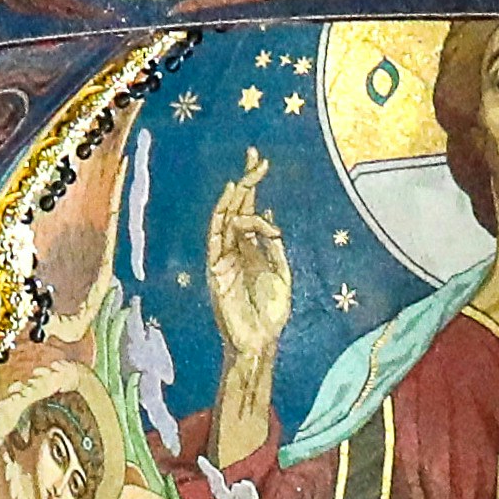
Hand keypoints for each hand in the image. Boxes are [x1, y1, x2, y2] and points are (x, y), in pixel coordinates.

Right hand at [201, 166, 289, 412]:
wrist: (259, 341)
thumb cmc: (271, 314)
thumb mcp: (282, 274)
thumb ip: (274, 247)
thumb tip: (269, 215)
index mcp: (252, 248)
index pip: (250, 209)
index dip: (254, 185)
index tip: (262, 163)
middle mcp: (236, 248)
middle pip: (237, 207)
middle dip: (246, 181)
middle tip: (255, 156)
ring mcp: (224, 257)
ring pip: (226, 218)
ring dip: (236, 195)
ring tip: (247, 173)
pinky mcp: (216, 268)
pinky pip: (216, 237)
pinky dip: (221, 216)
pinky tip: (231, 197)